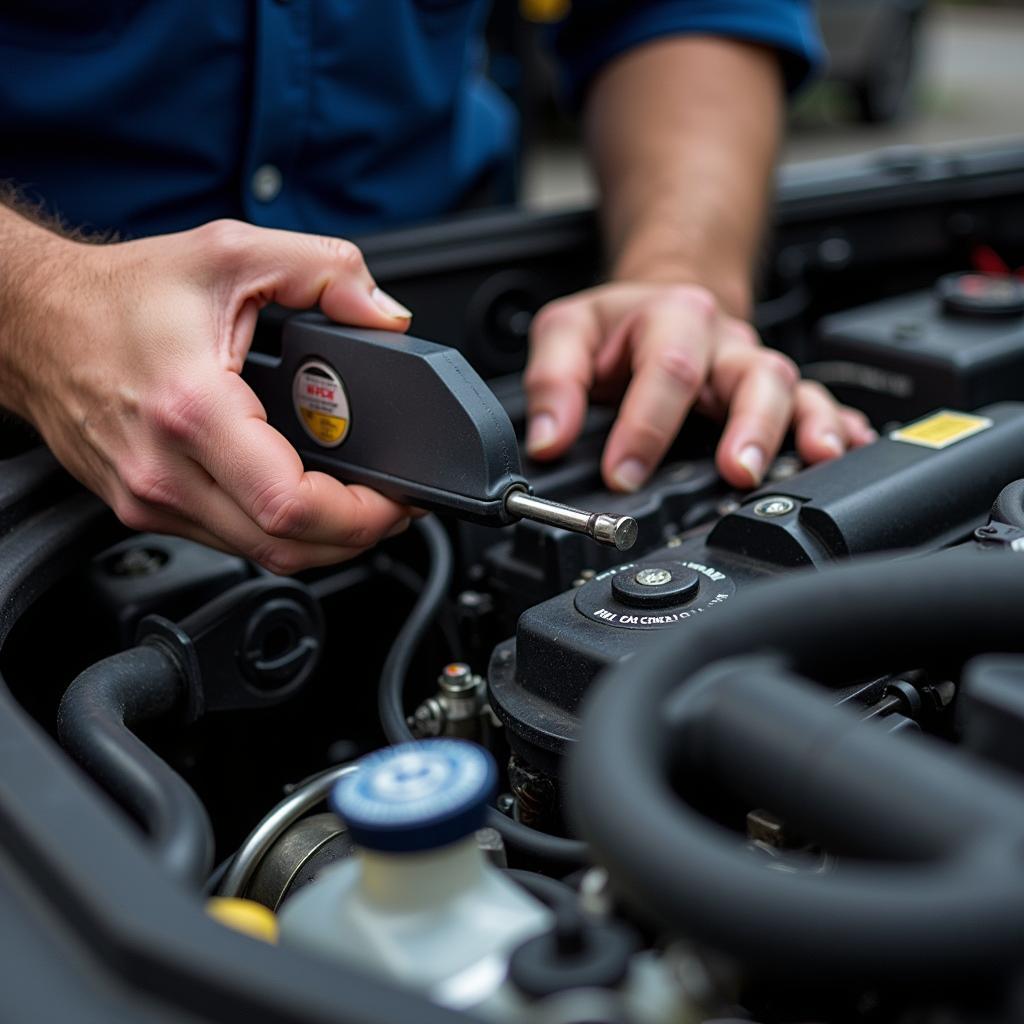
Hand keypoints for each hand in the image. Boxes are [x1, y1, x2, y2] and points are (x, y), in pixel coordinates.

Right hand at [5, 219, 416, 573]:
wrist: (34, 319)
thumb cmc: (120, 294)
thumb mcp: (233, 253)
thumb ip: (326, 272)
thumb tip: (386, 316)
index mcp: (194, 409)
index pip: (291, 505)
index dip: (360, 517)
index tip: (395, 500)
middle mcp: (164, 470)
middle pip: (282, 548)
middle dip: (353, 537)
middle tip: (388, 506)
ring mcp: (150, 498)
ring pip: (256, 553)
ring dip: (318, 540)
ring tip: (354, 502)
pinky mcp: (143, 506)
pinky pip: (227, 539)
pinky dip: (274, 529)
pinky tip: (299, 497)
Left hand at [523, 282, 874, 489]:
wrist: (663, 304)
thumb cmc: (618, 326)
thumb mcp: (567, 332)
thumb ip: (552, 383)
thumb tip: (547, 442)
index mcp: (671, 317)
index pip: (665, 370)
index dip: (645, 427)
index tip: (624, 474)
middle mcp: (724, 343)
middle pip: (753, 374)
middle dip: (749, 426)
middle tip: (737, 471)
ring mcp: (756, 368)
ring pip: (794, 390)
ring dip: (805, 428)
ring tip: (811, 460)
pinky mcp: (778, 394)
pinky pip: (822, 405)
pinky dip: (840, 428)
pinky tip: (846, 453)